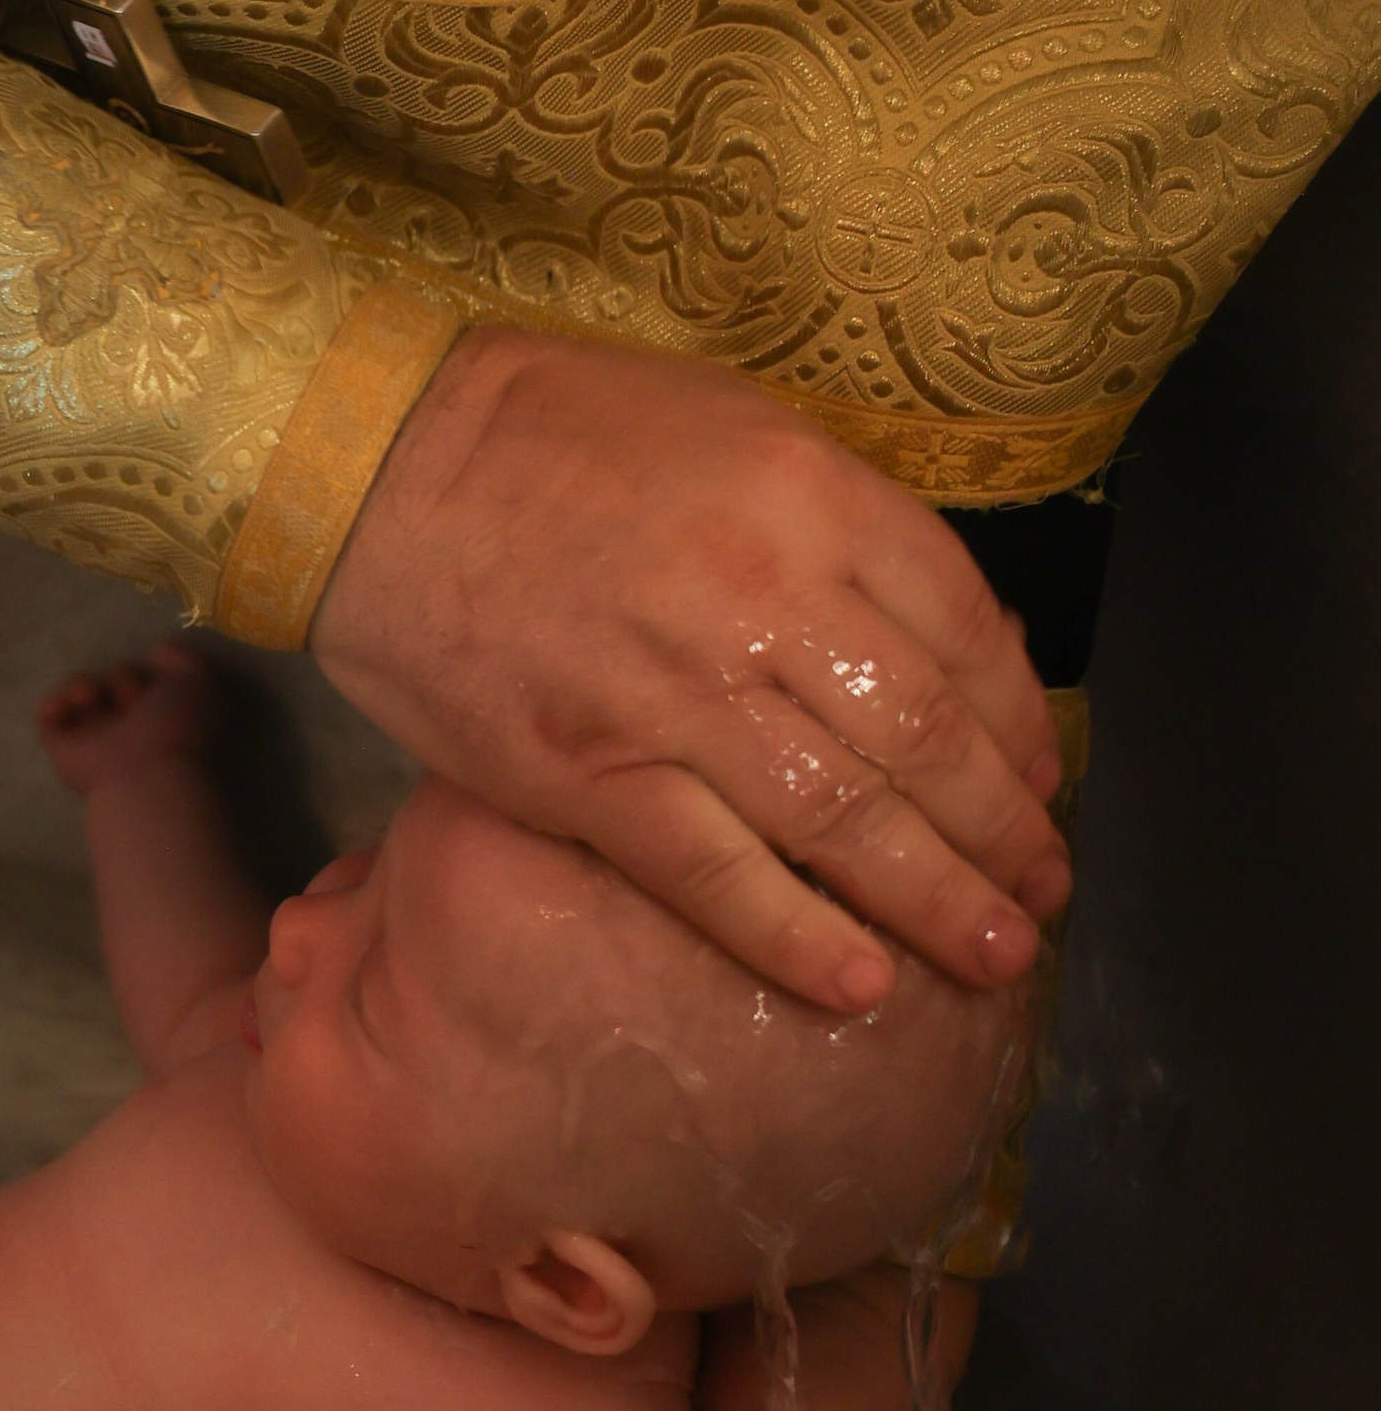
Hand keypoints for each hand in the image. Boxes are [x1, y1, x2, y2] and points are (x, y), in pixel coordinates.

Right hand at [36, 641, 215, 796]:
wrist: (150, 775)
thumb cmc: (181, 727)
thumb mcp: (203, 681)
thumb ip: (185, 659)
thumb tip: (156, 653)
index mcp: (166, 719)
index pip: (152, 684)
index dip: (154, 674)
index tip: (159, 676)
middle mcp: (131, 731)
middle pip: (115, 686)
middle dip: (123, 680)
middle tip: (132, 699)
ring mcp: (97, 743)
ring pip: (81, 699)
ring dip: (83, 684)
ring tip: (92, 695)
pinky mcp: (67, 753)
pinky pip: (47, 722)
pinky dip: (52, 705)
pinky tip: (71, 702)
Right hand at [314, 328, 1067, 1011]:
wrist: (370, 463)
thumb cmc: (550, 432)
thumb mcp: (728, 426)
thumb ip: (838, 524)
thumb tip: (938, 636)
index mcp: (809, 496)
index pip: (964, 631)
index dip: (1018, 725)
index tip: (1039, 782)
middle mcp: (760, 597)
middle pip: (924, 740)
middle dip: (1002, 832)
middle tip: (1041, 892)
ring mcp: (670, 695)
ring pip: (842, 821)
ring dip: (935, 899)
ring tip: (993, 953)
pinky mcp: (583, 775)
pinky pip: (714, 876)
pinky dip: (795, 936)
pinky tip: (859, 984)